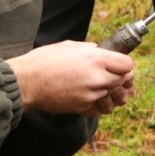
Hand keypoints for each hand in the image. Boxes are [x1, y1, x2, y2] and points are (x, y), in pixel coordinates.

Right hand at [6, 40, 134, 116]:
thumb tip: (101, 51)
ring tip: (102, 91)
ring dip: (109, 95)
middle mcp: (97, 76)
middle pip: (124, 81)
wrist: (27, 81)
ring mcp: (91, 93)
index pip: (127, 65)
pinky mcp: (83, 107)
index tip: (120, 68)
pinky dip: (97, 106)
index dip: (125, 67)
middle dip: (120, 81)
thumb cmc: (44, 61)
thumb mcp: (70, 46)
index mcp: (96, 58)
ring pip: (113, 98)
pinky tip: (90, 99)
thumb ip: (90, 49)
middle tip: (111, 80)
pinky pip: (100, 109)